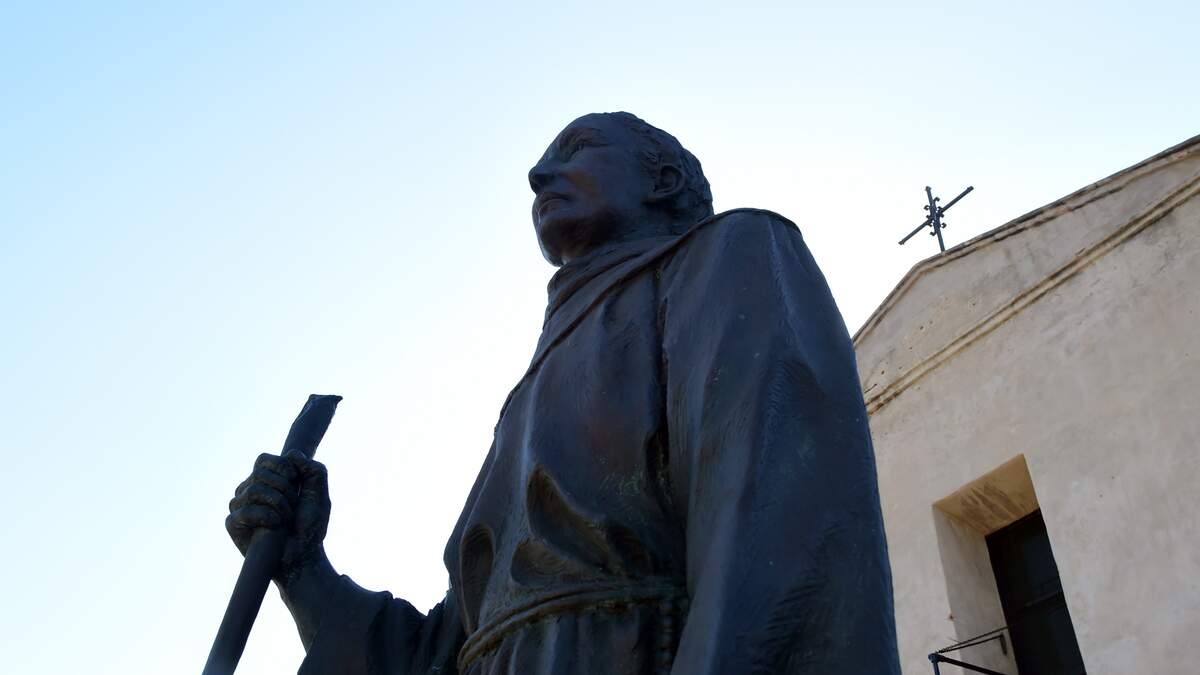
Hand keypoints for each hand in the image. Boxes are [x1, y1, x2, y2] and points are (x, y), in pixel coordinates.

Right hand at [226, 450, 330, 579]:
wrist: (303, 555)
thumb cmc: (310, 525)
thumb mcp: (320, 493)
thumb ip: (314, 470)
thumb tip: (292, 455)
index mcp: (266, 480)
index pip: (263, 459)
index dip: (282, 467)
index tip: (296, 482)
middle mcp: (249, 490)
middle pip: (259, 473)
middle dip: (284, 489)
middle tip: (293, 506)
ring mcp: (239, 506)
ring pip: (253, 489)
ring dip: (278, 504)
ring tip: (285, 519)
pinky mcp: (233, 524)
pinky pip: (245, 511)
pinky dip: (266, 517)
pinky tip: (274, 526)